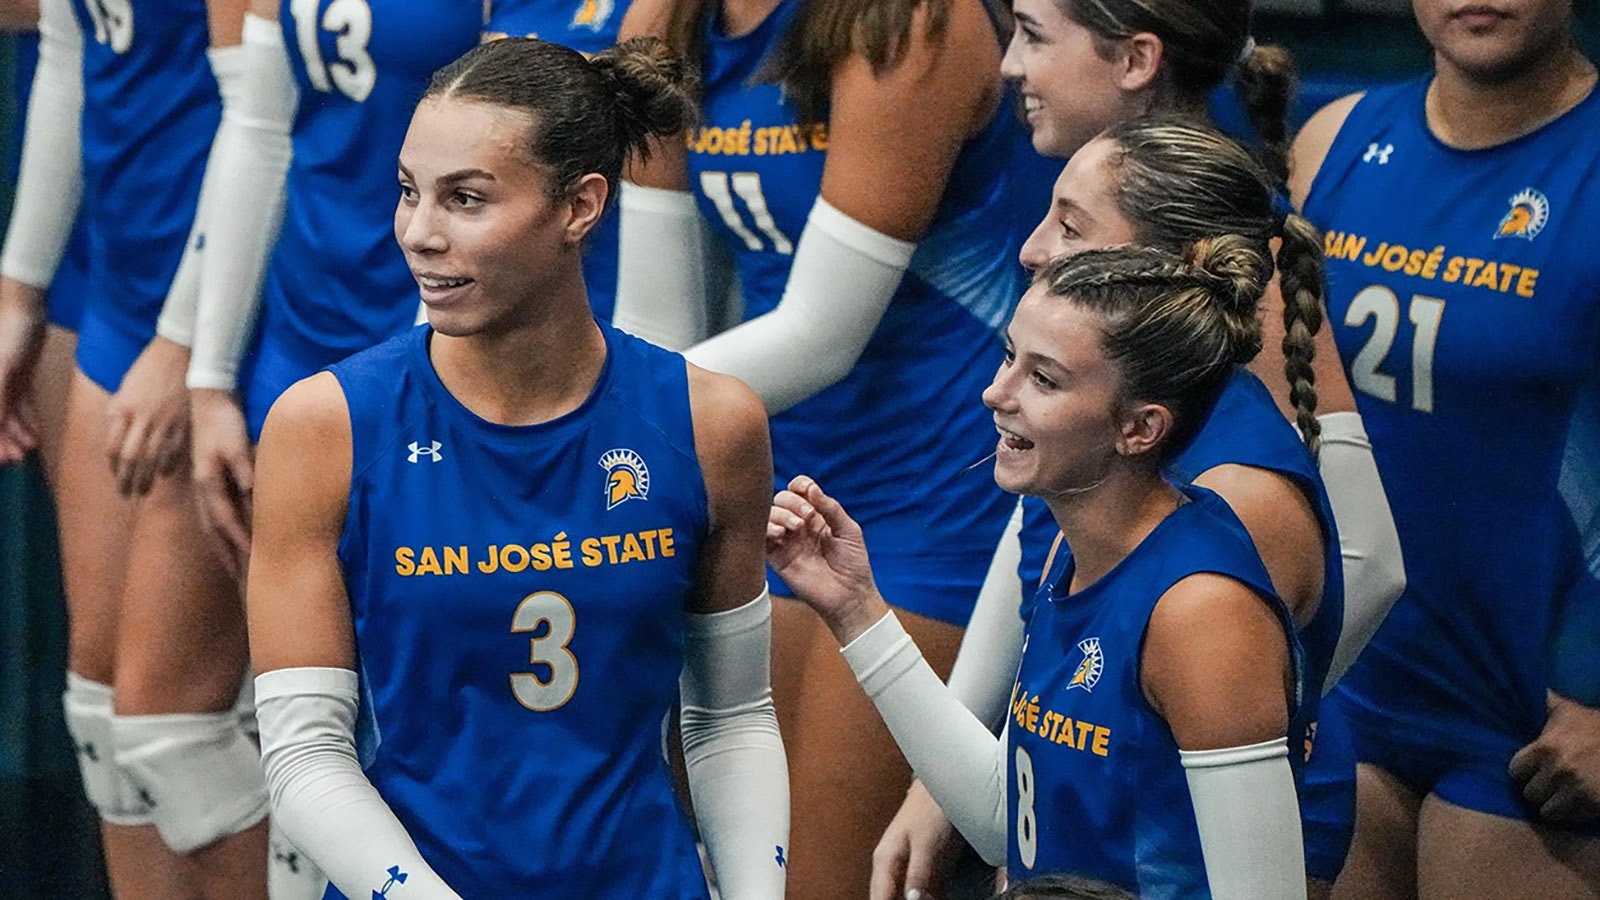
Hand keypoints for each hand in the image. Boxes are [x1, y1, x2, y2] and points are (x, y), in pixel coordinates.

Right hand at [0, 277, 47, 463]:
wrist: (26, 312)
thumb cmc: (10, 339)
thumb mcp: (3, 372)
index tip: (5, 459)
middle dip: (8, 440)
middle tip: (22, 457)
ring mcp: (4, 382)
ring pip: (10, 413)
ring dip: (19, 431)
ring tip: (31, 446)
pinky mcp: (19, 377)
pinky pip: (22, 402)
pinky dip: (29, 417)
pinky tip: (36, 431)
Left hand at [106, 335, 190, 495]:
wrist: (180, 353)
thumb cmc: (149, 367)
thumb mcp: (125, 387)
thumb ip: (119, 410)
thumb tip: (115, 430)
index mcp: (123, 409)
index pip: (112, 447)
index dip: (113, 466)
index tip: (115, 475)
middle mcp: (142, 418)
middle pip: (131, 458)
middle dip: (127, 479)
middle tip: (127, 493)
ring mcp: (164, 422)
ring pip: (152, 458)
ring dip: (147, 478)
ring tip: (144, 490)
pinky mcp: (183, 422)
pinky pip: (175, 450)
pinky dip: (169, 465)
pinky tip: (165, 473)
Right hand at [191, 388, 254, 580]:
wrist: (207, 398)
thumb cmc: (223, 420)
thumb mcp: (236, 444)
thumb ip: (244, 470)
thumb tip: (253, 494)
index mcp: (208, 482)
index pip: (225, 519)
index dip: (240, 539)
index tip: (255, 558)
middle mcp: (202, 487)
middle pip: (213, 530)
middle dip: (227, 554)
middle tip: (241, 580)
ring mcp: (203, 484)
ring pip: (210, 524)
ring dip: (222, 546)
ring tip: (234, 566)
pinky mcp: (208, 478)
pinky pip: (214, 512)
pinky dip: (221, 529)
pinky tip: (229, 536)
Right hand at [765, 474, 886, 643]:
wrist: (849, 595)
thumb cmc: (853, 563)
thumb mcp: (848, 529)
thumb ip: (830, 508)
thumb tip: (811, 488)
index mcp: (817, 515)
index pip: (799, 490)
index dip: (800, 485)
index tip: (809, 491)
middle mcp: (799, 525)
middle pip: (782, 499)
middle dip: (792, 501)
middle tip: (808, 516)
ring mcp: (787, 540)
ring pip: (769, 514)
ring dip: (780, 514)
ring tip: (797, 527)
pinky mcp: (776, 558)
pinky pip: (762, 537)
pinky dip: (767, 528)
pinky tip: (781, 533)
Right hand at [871, 779, 963, 899]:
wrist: (946, 785)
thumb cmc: (932, 810)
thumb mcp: (926, 845)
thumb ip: (918, 875)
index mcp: (884, 861)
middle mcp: (891, 868)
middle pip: (890, 899)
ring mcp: (907, 868)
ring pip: (905, 897)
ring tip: (929, 898)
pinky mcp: (923, 869)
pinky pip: (921, 893)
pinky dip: (926, 897)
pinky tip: (934, 897)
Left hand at [1509, 690, 1599, 824]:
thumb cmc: (1595, 722)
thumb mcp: (1568, 708)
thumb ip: (1548, 701)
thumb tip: (1536, 687)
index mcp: (1546, 747)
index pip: (1515, 771)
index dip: (1523, 770)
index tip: (1532, 768)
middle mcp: (1559, 770)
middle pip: (1530, 794)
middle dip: (1539, 789)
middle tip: (1549, 783)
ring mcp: (1578, 790)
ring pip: (1549, 812)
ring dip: (1555, 805)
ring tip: (1563, 794)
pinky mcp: (1595, 804)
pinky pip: (1573, 819)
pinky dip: (1575, 813)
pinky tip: (1580, 800)